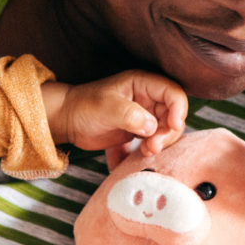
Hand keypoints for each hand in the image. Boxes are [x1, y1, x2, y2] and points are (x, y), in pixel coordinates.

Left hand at [44, 71, 186, 156]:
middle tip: (152, 147)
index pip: (173, 94)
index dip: (178, 110)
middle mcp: (147, 99)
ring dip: (158, 144)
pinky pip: (150, 143)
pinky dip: (145, 153)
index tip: (172, 126)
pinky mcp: (137, 132)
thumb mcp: (107, 107)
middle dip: (167, 133)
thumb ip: (131, 115)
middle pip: (172, 115)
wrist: (66, 120)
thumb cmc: (84, 106)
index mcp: (143, 84)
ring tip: (144, 152)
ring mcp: (143, 116)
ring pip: (164, 131)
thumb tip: (152, 127)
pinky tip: (130, 159)